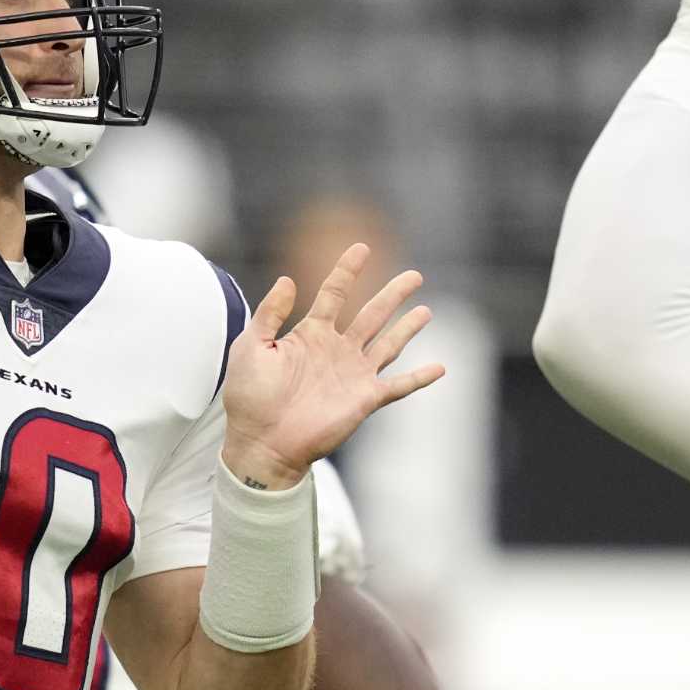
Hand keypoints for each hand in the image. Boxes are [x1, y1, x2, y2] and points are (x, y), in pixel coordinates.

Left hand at [220, 245, 441, 488]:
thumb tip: (288, 279)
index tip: (362, 248)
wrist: (261, 441)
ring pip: (389, 344)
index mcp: (310, 334)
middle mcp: (336, 350)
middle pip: (372, 314)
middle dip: (392, 294)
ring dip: (407, 328)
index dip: (348, 270)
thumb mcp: (251, 346)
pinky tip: (440, 367)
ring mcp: (353, 374)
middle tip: (414, 275)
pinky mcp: (364, 399)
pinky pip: (398, 386)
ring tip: (426, 310)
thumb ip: (269, 312)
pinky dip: (420, 378)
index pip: (334, 293)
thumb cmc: (249, 396)